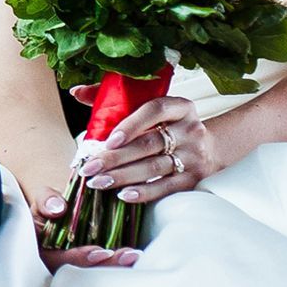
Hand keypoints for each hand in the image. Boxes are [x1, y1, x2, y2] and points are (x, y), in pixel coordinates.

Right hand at [30, 188, 140, 271]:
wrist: (56, 216)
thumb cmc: (47, 210)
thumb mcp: (43, 202)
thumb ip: (46, 201)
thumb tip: (58, 208)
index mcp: (43, 254)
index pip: (60, 262)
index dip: (79, 258)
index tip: (100, 252)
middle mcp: (59, 268)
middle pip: (82, 275)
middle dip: (106, 266)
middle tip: (128, 255)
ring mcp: (76, 270)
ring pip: (96, 276)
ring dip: (116, 267)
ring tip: (134, 255)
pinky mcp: (92, 268)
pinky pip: (105, 271)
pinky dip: (119, 265)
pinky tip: (134, 258)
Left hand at [74, 96, 213, 204]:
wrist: (210, 148)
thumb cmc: (168, 126)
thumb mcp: (150, 107)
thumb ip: (114, 98)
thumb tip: (76, 92)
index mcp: (180, 107)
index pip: (156, 110)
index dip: (131, 124)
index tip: (108, 140)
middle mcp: (190, 130)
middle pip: (150, 144)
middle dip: (115, 158)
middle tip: (89, 167)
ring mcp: (193, 156)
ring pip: (154, 167)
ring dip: (123, 176)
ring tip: (97, 182)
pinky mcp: (193, 179)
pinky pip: (166, 188)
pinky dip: (143, 193)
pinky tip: (123, 195)